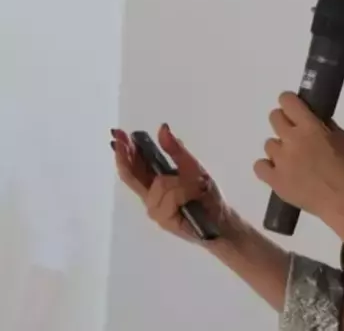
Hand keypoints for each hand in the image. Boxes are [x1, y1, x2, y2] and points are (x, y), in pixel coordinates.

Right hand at [111, 124, 231, 243]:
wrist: (220, 218)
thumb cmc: (204, 192)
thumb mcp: (191, 165)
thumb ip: (175, 149)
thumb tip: (162, 127)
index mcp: (155, 181)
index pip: (133, 166)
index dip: (124, 151)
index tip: (119, 134)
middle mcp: (150, 195)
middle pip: (131, 175)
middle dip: (126, 156)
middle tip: (122, 139)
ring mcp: (154, 208)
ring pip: (158, 185)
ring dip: (177, 181)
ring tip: (194, 185)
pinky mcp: (163, 219)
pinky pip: (170, 197)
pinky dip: (183, 192)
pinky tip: (191, 194)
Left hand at [253, 92, 343, 225]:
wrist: (342, 201)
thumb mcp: (340, 137)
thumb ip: (323, 124)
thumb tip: (311, 117)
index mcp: (309, 127)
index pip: (287, 100)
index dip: (289, 102)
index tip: (293, 108)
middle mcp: (291, 139)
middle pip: (274, 117)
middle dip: (284, 122)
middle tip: (293, 134)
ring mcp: (280, 160)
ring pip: (269, 143)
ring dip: (279, 148)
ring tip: (292, 161)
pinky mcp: (274, 179)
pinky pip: (259, 166)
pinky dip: (267, 167)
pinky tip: (279, 171)